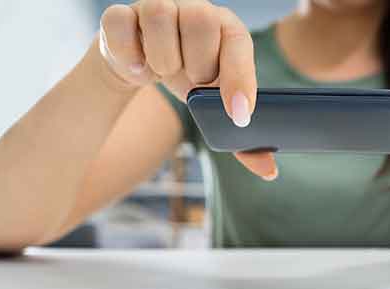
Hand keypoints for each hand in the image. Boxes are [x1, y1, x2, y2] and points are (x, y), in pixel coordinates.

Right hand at [99, 0, 276, 179]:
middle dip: (199, 64)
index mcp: (227, 28)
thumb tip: (268, 170)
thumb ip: (243, 141)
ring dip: (163, 58)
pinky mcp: (121, 15)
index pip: (239, 42)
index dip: (241, 78)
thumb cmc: (190, 82)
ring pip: (160, 15)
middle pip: (200, 20)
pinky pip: (121, 21)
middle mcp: (194, 9)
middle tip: (194, 82)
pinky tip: (138, 70)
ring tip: (166, 72)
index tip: (239, 115)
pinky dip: (129, 52)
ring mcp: (156, 7)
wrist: (141, 68)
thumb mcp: (217, 107)